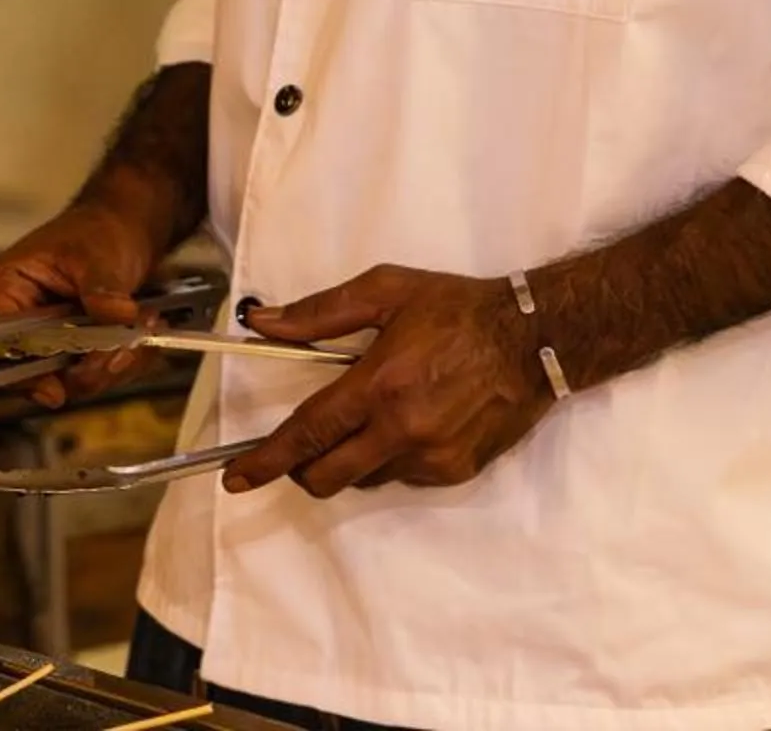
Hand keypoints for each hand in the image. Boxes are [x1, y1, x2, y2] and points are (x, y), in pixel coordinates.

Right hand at [0, 201, 164, 408]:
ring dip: (113, 362)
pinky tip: (142, 331)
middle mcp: (20, 318)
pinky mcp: (75, 350)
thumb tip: (117, 315)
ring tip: (142, 327)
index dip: (23, 371)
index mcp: (6, 287)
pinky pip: (95, 374)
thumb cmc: (100, 230)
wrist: (126, 230)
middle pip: (38, 370)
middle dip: (87, 366)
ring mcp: (48, 338)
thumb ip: (102, 287)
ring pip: (72, 378)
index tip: (55, 390)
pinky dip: (124, 360)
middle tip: (125, 346)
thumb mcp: (98, 253)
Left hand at [223, 265, 551, 498]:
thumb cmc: (456, 308)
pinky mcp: (456, 472)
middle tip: (301, 446)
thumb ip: (318, 313)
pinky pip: (403, 478)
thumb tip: (261, 323)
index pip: (307, 434)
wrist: (535, 338)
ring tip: (372, 417)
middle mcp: (402, 432)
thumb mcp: (384, 291)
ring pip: (365, 479)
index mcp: (379, 387)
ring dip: (351, 459)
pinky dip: (390, 459)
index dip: (266, 461)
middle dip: (302, 469)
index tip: (234, 479)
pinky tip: (408, 423)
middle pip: (328, 477)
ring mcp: (432, 459)